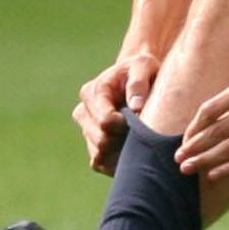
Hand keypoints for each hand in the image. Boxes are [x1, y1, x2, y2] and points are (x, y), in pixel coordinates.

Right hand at [73, 51, 159, 173]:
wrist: (138, 78)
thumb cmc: (142, 70)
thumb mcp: (144, 66)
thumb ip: (138, 82)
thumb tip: (136, 107)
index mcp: (93, 92)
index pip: (105, 121)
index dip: (126, 125)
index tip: (142, 119)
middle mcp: (83, 112)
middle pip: (101, 140)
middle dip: (125, 139)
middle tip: (145, 132)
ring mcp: (86, 130)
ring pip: (99, 154)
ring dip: (122, 151)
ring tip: (141, 139)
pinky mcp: (92, 145)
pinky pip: (100, 163)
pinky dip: (118, 162)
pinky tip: (134, 150)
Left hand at [176, 76, 228, 179]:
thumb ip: (227, 106)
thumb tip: (194, 133)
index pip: (211, 109)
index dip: (194, 128)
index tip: (184, 141)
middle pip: (219, 129)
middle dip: (195, 146)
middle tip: (178, 158)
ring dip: (206, 159)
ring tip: (188, 168)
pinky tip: (213, 174)